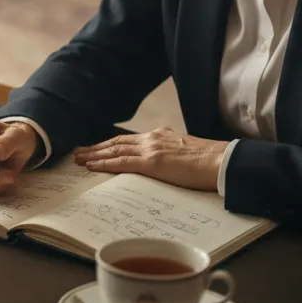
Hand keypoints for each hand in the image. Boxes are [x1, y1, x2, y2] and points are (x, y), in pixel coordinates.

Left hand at [73, 127, 227, 191]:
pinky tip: (92, 166)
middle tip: (78, 152)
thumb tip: (164, 163)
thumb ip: (170, 154)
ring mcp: (151, 149)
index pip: (129, 140)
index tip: (96, 148)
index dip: (110, 144)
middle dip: (96, 148)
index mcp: (160, 136)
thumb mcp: (185, 151)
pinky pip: (122, 162)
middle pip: (116, 142)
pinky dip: (104, 164)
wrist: (223, 161)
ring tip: (79, 159)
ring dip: (94, 155)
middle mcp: (152, 138)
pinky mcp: (152, 162)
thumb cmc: (210, 161)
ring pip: (114, 150)